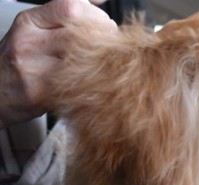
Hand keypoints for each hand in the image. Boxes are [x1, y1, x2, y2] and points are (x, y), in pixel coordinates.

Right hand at [0, 0, 116, 128]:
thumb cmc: (21, 61)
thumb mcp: (35, 30)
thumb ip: (63, 18)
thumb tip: (98, 2)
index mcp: (29, 22)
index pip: (70, 8)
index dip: (96, 16)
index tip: (104, 25)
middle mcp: (29, 43)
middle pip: (80, 34)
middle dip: (105, 40)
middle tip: (111, 47)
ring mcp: (33, 69)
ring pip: (82, 60)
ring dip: (102, 62)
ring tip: (104, 64)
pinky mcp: (40, 94)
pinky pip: (77, 85)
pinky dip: (93, 82)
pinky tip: (94, 81)